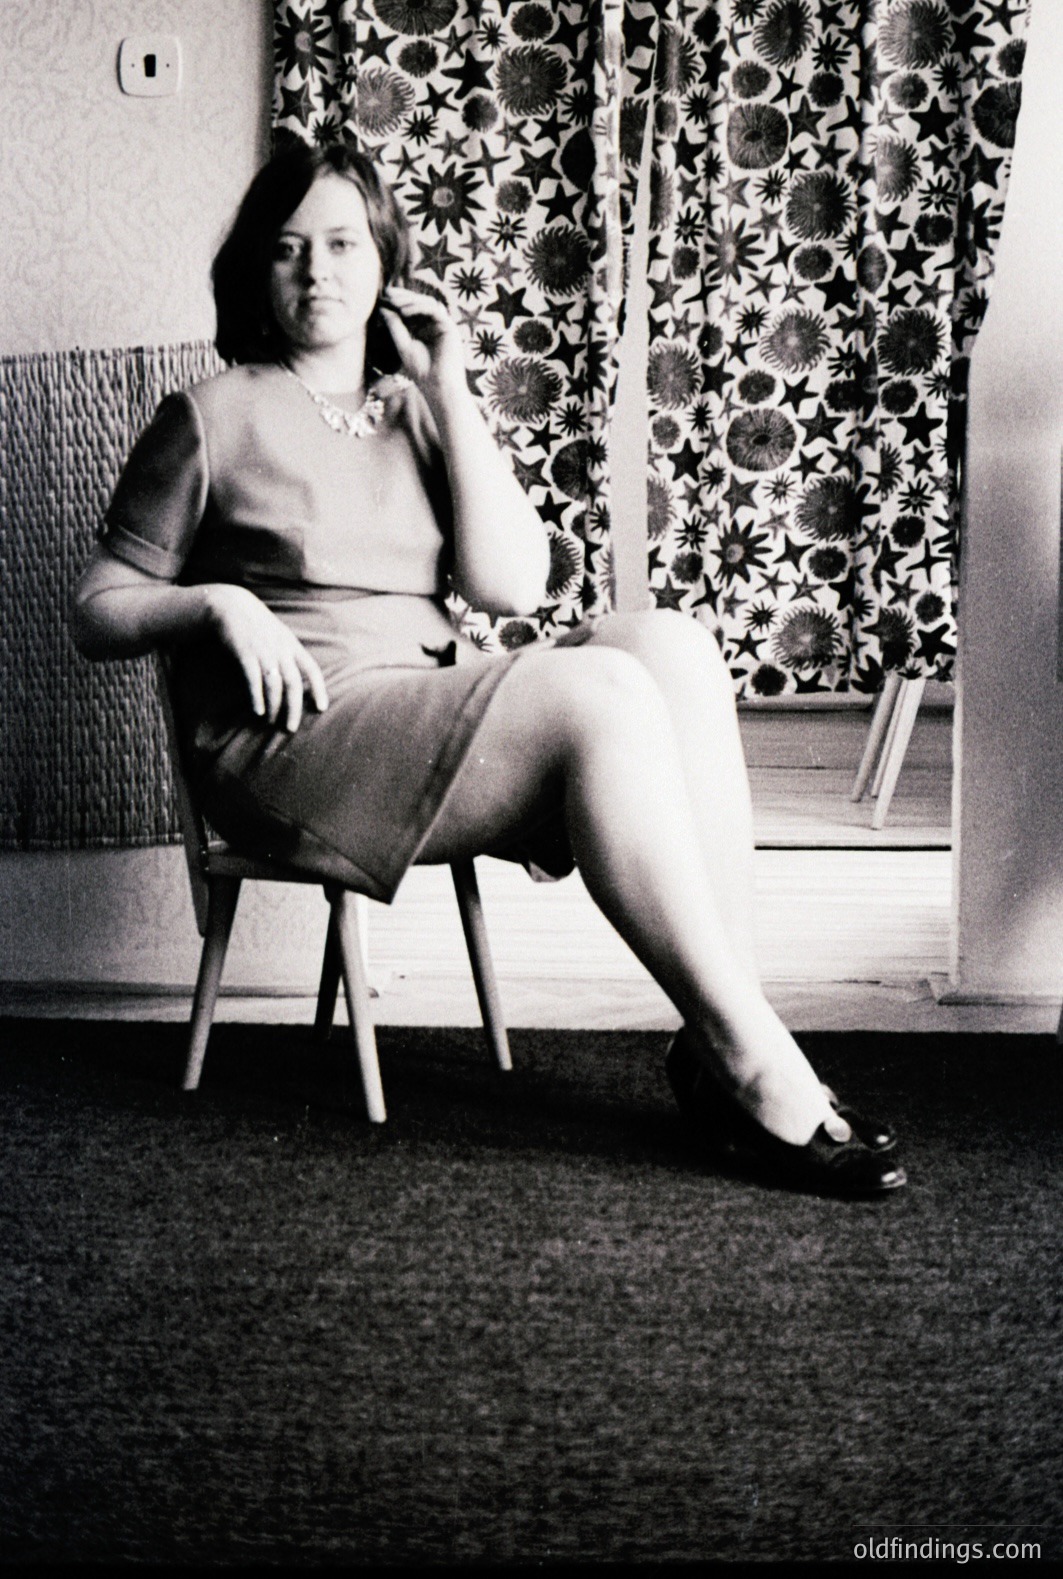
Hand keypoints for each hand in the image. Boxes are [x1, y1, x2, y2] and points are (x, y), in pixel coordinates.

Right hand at [204, 584, 327, 731]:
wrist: (231, 605)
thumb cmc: (256, 625)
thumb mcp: (278, 635)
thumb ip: (288, 654)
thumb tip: (295, 680)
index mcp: (291, 645)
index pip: (312, 669)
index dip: (319, 689)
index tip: (322, 708)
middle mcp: (280, 649)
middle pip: (293, 683)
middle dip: (293, 708)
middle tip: (290, 728)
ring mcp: (263, 651)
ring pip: (274, 684)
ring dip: (273, 707)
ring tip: (270, 721)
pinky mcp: (244, 653)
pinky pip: (253, 679)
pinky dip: (256, 697)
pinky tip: (257, 711)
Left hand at [378, 286, 467, 399]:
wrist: (438, 387)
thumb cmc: (422, 371)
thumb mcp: (403, 345)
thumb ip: (395, 326)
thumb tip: (383, 308)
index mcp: (424, 329)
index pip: (413, 309)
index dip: (400, 300)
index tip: (384, 295)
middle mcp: (434, 325)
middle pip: (420, 303)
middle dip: (404, 296)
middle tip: (388, 293)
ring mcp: (443, 325)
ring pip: (428, 303)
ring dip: (410, 300)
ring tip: (395, 303)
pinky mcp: (450, 327)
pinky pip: (434, 310)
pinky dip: (419, 307)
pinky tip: (405, 311)